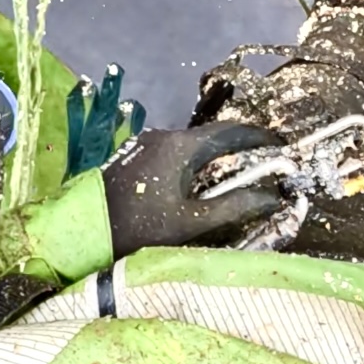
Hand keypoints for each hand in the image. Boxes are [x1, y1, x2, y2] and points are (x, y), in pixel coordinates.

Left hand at [102, 124, 284, 258]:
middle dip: (240, 149)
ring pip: (192, 146)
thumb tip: (273, 197)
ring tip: (239, 177)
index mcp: (179, 146)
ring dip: (216, 159)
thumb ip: (234, 207)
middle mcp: (164, 137)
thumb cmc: (139, 228)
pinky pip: (176, 155)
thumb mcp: (191, 222)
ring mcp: (147, 145)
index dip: (259, 137)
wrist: (81, 232)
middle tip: (265, 164)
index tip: (281, 146)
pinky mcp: (136, 158)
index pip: (229, 131)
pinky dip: (196, 165)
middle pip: (211, 137)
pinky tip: (203, 185)